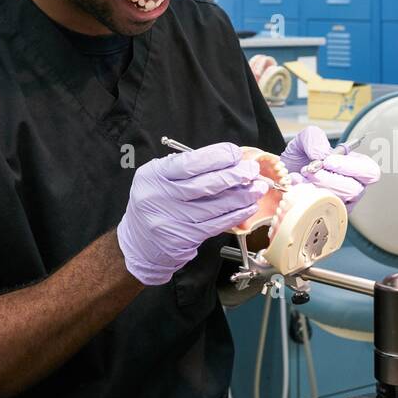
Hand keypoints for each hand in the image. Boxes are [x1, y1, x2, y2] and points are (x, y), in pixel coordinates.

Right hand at [117, 143, 269, 285]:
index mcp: (154, 176)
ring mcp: (174, 220)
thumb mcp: (158, 178)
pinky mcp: (186, 238)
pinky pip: (217, 224)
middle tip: (253, 171)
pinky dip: (236, 215)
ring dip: (242, 196)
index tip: (235, 153)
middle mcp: (162, 197)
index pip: (190, 163)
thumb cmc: (154, 204)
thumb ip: (185, 167)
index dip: (217, 156)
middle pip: (206, 184)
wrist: (139, 244)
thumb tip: (226, 161)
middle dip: (236, 175)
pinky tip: (248, 207)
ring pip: (216, 206)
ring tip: (258, 188)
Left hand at [280, 126, 379, 207]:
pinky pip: (322, 211)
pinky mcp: (328, 215)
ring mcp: (343, 203)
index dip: (350, 167)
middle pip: (353, 190)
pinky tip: (296, 187)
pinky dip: (306, 198)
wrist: (282, 174)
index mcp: (357, 166)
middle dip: (327, 179)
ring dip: (314, 187)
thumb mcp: (305, 139)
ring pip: (337, 201)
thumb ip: (315, 139)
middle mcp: (354, 187)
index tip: (327, 161)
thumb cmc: (300, 157)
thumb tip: (321, 155)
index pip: (370, 171)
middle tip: (309, 170)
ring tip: (300, 176)